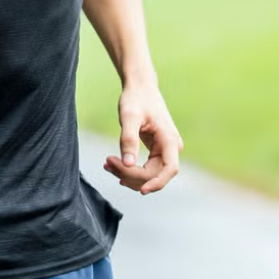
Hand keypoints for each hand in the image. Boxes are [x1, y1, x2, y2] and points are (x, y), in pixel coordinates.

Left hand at [103, 80, 182, 195]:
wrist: (140, 87)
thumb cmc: (136, 98)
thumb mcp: (129, 116)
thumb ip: (128, 139)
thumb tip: (127, 163)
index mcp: (169, 139)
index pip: (170, 169)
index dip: (157, 183)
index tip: (141, 190)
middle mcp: (171, 147)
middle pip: (154, 173)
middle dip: (131, 174)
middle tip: (107, 163)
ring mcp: (164, 150)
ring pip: (148, 173)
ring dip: (128, 174)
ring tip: (107, 164)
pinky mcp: (156, 151)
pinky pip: (145, 167)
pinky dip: (129, 168)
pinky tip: (112, 164)